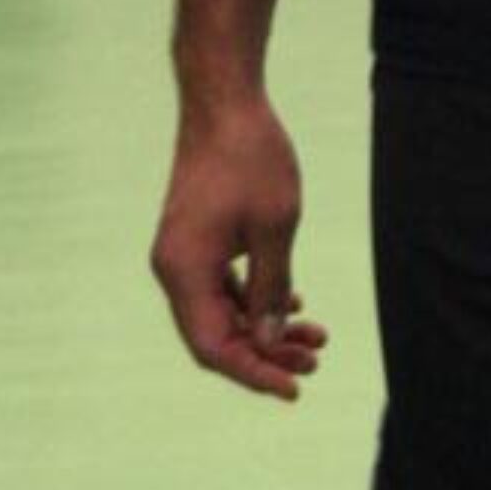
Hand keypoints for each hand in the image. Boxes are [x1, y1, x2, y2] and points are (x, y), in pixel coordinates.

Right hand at [150, 100, 327, 400]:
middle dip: (265, 353)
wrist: (224, 101)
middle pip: (216, 335)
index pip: (213, 348)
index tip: (295, 389)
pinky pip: (221, 286)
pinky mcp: (195, 238)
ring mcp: (183, 253)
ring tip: (316, 336)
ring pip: (222, 311)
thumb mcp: (276, 227)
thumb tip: (267, 341)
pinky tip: (295, 301)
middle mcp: (174, 268)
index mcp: (183, 271)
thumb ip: (271, 288)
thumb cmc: (251, 157)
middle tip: (316, 360)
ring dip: (264, 326)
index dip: (254, 374)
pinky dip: (253, 299)